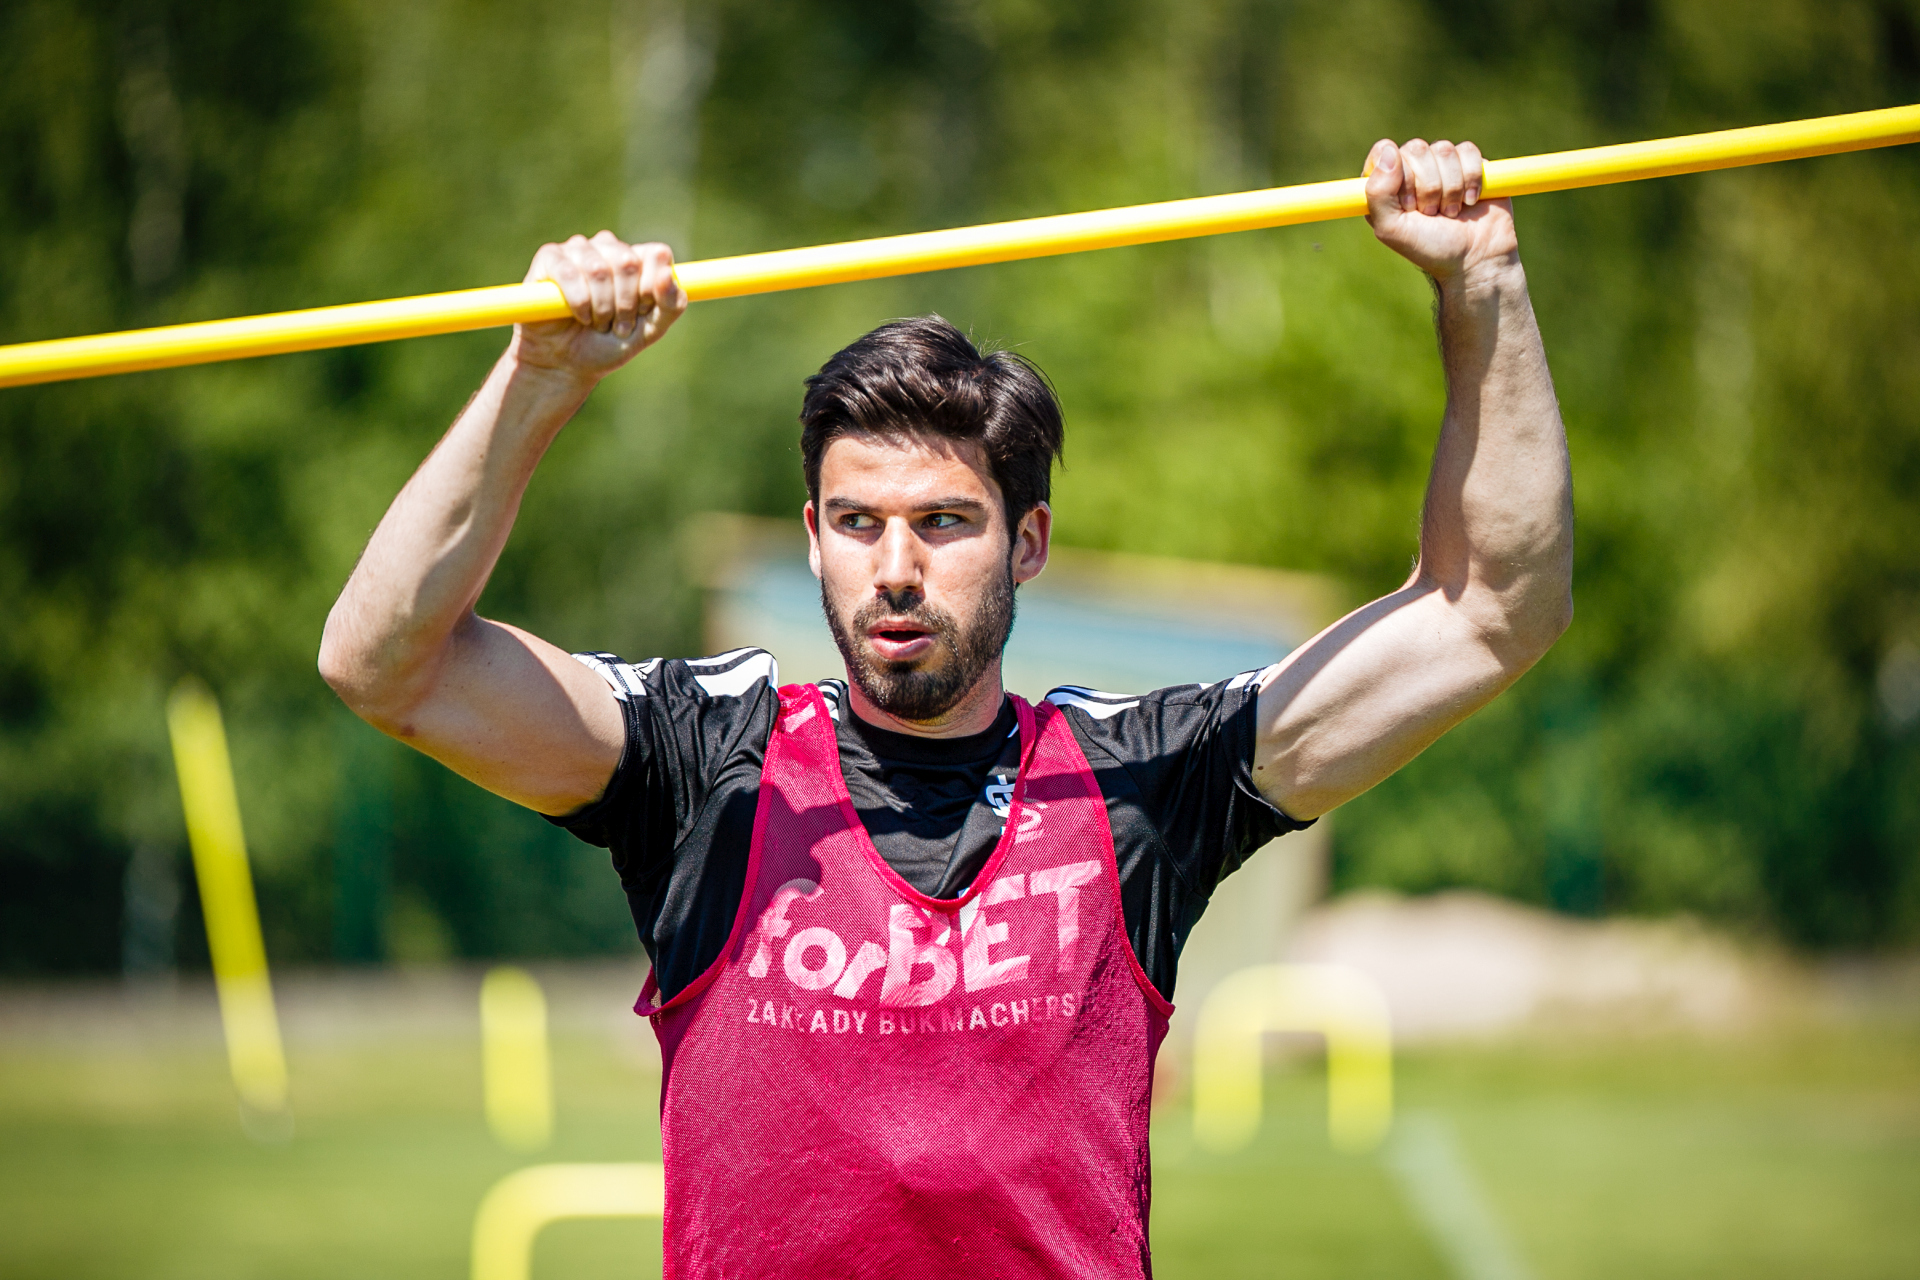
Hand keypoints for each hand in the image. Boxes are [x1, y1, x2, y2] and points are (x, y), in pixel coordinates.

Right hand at [510, 232, 687, 380]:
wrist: (568, 364)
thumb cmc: (609, 343)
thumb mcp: (650, 330)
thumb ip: (671, 305)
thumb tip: (667, 274)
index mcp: (637, 258)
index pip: (657, 254)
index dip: (651, 289)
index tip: (642, 313)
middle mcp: (608, 247)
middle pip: (628, 262)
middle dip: (625, 304)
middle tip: (617, 325)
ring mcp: (579, 249)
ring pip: (599, 269)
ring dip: (601, 307)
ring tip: (597, 323)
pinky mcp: (550, 257)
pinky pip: (569, 273)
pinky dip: (578, 302)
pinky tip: (578, 315)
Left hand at [1363, 139, 1518, 282]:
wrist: (1475, 259)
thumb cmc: (1429, 248)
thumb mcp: (1392, 229)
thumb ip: (1377, 193)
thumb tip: (1389, 151)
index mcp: (1387, 184)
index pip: (1384, 152)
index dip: (1399, 176)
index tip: (1408, 205)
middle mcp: (1412, 170)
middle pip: (1416, 149)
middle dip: (1427, 187)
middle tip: (1431, 214)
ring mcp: (1442, 165)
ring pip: (1444, 150)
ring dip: (1450, 187)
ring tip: (1450, 212)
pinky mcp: (1471, 164)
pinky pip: (1469, 151)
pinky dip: (1471, 179)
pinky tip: (1471, 200)